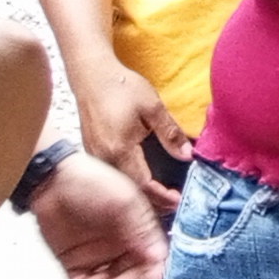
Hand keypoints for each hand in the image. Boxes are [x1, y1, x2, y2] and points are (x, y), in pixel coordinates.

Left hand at [31, 151, 169, 278]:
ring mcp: (98, 256)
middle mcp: (120, 245)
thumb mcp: (125, 203)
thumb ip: (142, 231)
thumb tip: (159, 256)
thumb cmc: (91, 183)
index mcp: (138, 230)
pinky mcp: (75, 263)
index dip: (153, 271)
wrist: (52, 182)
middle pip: (134, 276)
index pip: (153, 258)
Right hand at [70, 53, 189, 211]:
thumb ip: (170, 133)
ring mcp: (95, 157)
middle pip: (130, 191)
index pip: (143, 185)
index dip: (162, 196)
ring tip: (162, 197)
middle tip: (174, 204)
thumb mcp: (152, 107)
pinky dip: (129, 183)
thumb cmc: (121, 87)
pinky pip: (112, 175)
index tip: (179, 200)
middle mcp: (104, 159)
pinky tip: (141, 181)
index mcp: (119, 150)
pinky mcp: (92, 151)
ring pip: (120, 185)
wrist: (91, 74)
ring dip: (141, 194)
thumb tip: (187, 156)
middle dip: (153, 201)